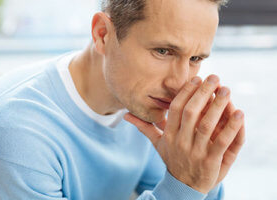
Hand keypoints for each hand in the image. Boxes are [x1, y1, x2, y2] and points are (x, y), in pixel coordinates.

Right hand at [124, 75, 244, 193]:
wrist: (184, 186)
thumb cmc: (173, 159)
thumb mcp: (158, 144)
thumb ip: (145, 127)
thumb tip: (125, 115)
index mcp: (169, 135)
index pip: (175, 109)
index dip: (186, 93)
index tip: (197, 79)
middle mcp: (180, 142)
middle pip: (191, 113)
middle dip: (203, 93)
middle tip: (214, 77)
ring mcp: (196, 152)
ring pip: (207, 125)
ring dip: (217, 105)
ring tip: (226, 89)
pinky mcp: (211, 162)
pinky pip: (222, 142)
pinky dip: (232, 127)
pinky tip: (239, 113)